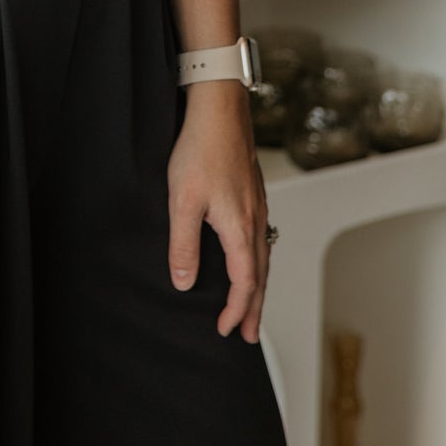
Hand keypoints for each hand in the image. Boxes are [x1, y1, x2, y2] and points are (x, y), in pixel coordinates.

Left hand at [166, 80, 270, 341]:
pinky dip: (258, 261)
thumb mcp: (182, 202)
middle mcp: (255, 221)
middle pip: (260, 276)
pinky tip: (250, 257)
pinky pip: (261, 238)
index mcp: (240, 229)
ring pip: (263, 257)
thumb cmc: (200, 150)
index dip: (236, 310)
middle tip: (249, 336)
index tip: (227, 330)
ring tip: (252, 305)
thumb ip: (184, 245)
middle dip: (253, 308)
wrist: (219, 109)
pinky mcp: (253, 193)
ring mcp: (257, 206)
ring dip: (258, 286)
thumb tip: (185, 283)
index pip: (244, 283)